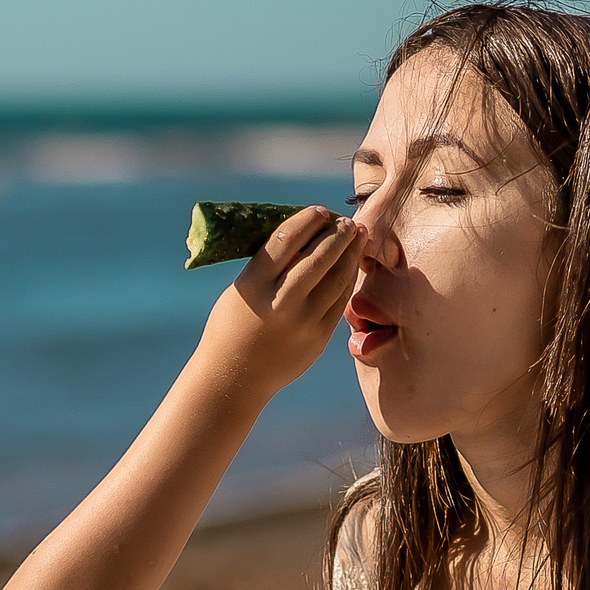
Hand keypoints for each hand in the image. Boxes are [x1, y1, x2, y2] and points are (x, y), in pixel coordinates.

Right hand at [197, 209, 362, 395]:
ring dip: (349, 253)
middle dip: (337, 234)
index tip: (319, 210)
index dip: (307, 221)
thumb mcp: (241, 290)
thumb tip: (306, 235)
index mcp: (254, 284)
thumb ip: (269, 267)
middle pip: (318, 257)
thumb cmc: (233, 327)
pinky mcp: (317, 339)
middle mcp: (280, 302)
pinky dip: (347, 279)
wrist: (235, 378)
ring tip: (357, 236)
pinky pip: (339, 302)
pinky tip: (350, 266)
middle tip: (347, 220)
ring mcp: (302, 323)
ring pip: (336, 278)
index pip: (286, 240)